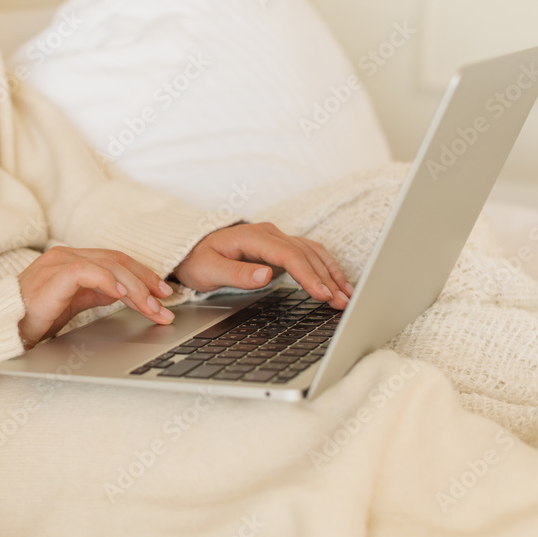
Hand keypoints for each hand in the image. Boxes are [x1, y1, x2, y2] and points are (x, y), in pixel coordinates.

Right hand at [17, 247, 174, 348]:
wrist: (3, 329)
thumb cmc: (32, 319)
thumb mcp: (72, 305)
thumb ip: (95, 294)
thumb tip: (125, 294)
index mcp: (71, 260)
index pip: (115, 260)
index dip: (142, 274)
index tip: (162, 292)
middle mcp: (66, 255)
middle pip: (117, 260)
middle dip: (146, 281)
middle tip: (166, 302)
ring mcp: (60, 262)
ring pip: (109, 266)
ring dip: (136, 288)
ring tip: (152, 308)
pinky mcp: (55, 274)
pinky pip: (90, 272)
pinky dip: (111, 282)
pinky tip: (126, 296)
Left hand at [172, 222, 352, 308]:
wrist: (191, 250)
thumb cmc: (198, 260)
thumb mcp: (209, 270)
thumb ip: (237, 273)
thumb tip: (266, 274)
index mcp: (253, 236)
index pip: (289, 255)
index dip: (308, 275)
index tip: (322, 293)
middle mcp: (269, 234)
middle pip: (306, 254)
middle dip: (326, 279)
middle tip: (342, 302)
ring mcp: (277, 239)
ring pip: (312, 254)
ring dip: (331, 274)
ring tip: (346, 296)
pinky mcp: (280, 249)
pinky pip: (309, 256)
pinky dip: (325, 269)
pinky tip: (337, 284)